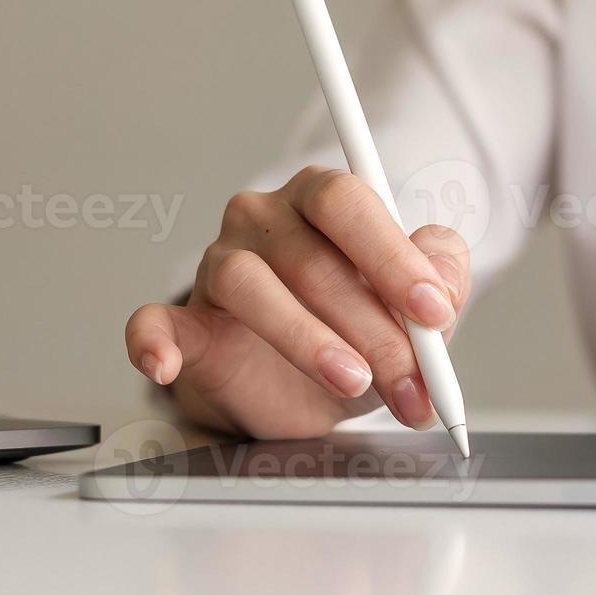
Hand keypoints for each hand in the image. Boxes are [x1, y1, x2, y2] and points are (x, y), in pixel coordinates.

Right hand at [125, 166, 470, 439]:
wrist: (308, 394)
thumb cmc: (362, 332)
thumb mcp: (418, 311)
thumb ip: (443, 279)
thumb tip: (444, 279)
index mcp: (321, 200)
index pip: (347, 202)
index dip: (391, 255)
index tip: (432, 310)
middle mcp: (263, 219)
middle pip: (309, 255)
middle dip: (372, 325)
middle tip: (411, 378)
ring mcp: (218, 267)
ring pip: (248, 285)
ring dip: (305, 338)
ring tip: (352, 381)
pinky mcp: (186, 323)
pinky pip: (151, 322)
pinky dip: (151, 341)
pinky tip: (164, 364)